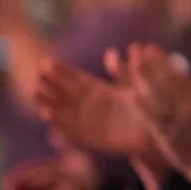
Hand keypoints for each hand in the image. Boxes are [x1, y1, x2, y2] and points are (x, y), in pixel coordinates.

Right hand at [34, 59, 153, 156]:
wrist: (154, 133)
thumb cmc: (147, 108)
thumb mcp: (137, 86)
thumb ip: (126, 72)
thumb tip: (122, 50)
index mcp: (100, 90)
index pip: (76, 79)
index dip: (61, 71)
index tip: (46, 63)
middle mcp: (90, 105)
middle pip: (65, 94)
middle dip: (50, 86)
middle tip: (36, 78)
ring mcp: (90, 122)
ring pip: (65, 112)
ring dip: (50, 104)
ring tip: (36, 96)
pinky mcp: (93, 139)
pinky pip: (73, 132)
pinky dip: (61, 125)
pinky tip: (49, 116)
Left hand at [114, 44, 190, 188]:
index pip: (179, 76)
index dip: (165, 61)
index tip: (152, 48)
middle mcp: (188, 108)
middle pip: (167, 83)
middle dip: (153, 65)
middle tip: (138, 50)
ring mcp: (177, 122)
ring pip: (158, 97)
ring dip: (144, 81)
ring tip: (132, 65)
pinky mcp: (167, 137)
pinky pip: (152, 120)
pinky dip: (142, 108)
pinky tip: (130, 96)